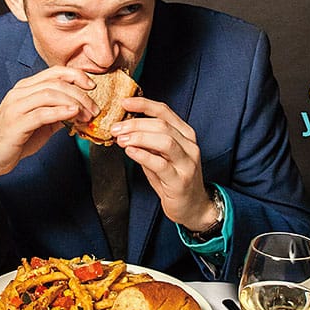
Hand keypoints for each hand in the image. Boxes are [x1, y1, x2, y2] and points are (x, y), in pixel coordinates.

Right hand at [0, 67, 97, 198]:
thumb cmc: (15, 139)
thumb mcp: (41, 123)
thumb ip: (58, 114)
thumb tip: (80, 111)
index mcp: (25, 88)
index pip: (54, 72)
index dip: (76, 75)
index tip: (92, 86)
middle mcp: (19, 93)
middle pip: (56, 83)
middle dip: (80, 94)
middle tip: (94, 109)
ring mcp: (16, 106)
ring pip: (50, 94)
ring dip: (74, 103)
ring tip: (87, 115)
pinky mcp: (16, 123)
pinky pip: (42, 113)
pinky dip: (60, 112)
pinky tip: (73, 114)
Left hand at [111, 96, 217, 230]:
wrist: (193, 206)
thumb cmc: (174, 180)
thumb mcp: (161, 156)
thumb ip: (148, 143)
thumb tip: (124, 129)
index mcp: (185, 134)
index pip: (165, 111)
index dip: (144, 104)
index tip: (124, 103)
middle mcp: (190, 145)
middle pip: (162, 125)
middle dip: (135, 124)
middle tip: (116, 128)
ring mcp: (187, 163)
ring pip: (164, 141)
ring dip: (139, 137)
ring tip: (121, 140)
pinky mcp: (181, 180)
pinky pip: (160, 164)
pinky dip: (143, 155)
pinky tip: (130, 152)